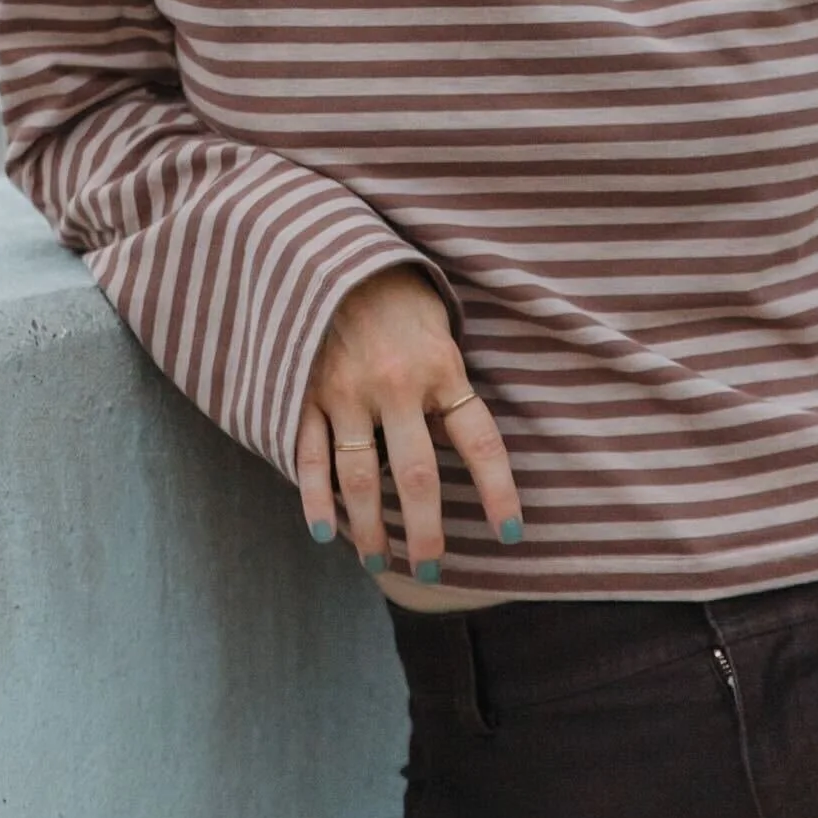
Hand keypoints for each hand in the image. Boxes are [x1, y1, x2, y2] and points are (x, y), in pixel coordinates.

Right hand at [295, 264, 522, 580]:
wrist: (331, 247)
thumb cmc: (398, 292)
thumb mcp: (439, 325)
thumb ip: (447, 381)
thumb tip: (457, 443)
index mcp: (440, 367)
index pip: (480, 442)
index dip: (499, 492)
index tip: (512, 534)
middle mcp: (396, 385)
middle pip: (418, 477)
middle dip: (427, 533)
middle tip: (432, 570)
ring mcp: (345, 391)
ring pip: (362, 478)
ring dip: (371, 528)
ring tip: (378, 562)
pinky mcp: (305, 392)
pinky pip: (310, 456)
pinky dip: (316, 499)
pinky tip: (326, 533)